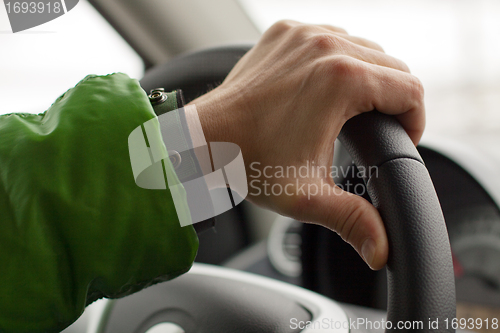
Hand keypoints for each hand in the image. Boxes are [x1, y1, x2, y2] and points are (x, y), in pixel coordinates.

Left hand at [189, 20, 424, 269]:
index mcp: (340, 80)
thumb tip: (381, 251)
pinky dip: (337, 60)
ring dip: (368, 78)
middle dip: (392, 101)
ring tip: (351, 112)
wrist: (203, 138)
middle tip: (374, 132)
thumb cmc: (247, 162)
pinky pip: (331, 39)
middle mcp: (325, 46)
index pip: (410, 90)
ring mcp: (303, 35)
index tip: (399, 139)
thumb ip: (352, 220)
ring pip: (364, 49)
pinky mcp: (286, 33)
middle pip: (391, 67)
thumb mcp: (306, 195)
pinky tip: (324, 88)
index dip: (414, 120)